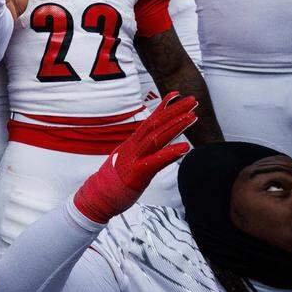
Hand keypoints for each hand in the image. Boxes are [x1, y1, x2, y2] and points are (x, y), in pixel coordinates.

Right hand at [73, 92, 197, 223]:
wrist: (98, 196)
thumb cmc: (116, 181)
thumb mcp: (131, 159)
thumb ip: (144, 150)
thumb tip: (156, 143)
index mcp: (133, 143)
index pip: (151, 121)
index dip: (164, 107)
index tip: (178, 95)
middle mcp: (134, 146)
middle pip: (156, 124)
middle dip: (176, 110)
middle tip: (193, 100)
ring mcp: (135, 158)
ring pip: (157, 137)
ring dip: (176, 126)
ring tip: (193, 117)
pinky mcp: (138, 172)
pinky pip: (156, 161)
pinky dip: (171, 152)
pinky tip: (185, 147)